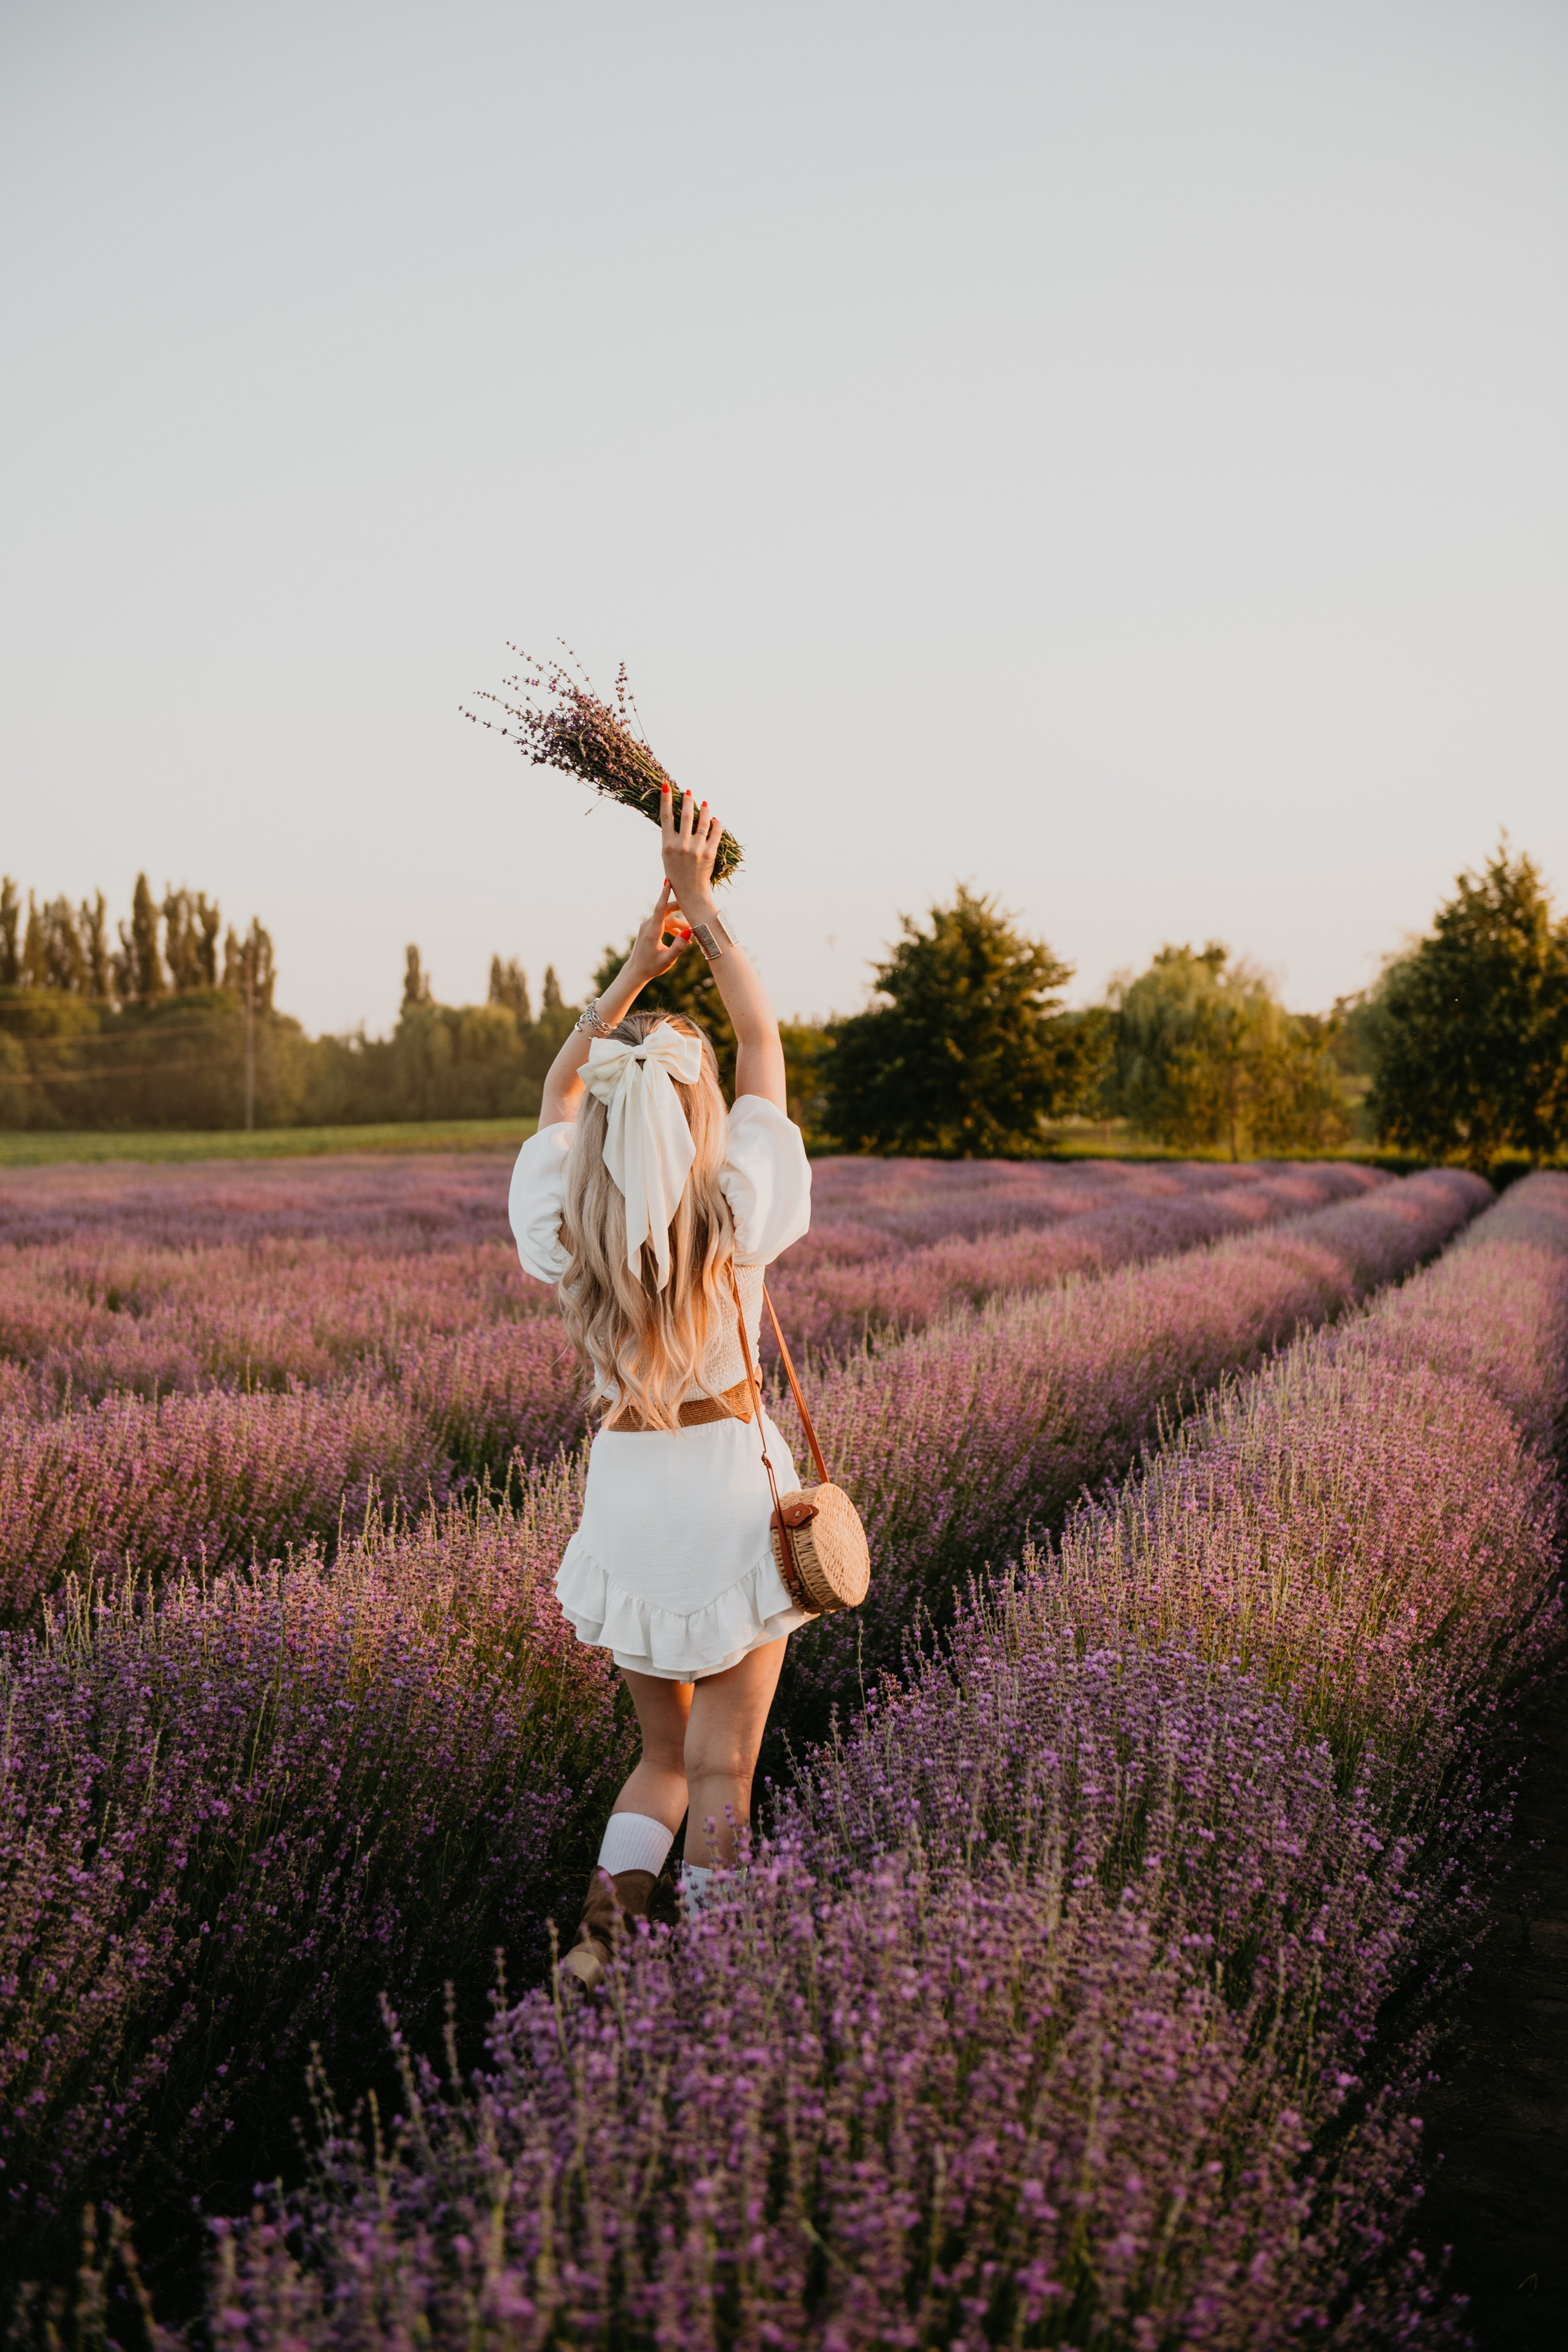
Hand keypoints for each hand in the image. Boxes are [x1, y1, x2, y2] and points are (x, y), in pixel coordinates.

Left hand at [624, 881, 692, 984]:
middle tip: (694, 905)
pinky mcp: (649, 929)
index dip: (665, 894)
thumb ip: (679, 946)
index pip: (660, 909)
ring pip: (667, 919)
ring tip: (692, 933)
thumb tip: (689, 931)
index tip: (668, 881)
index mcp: (652, 931)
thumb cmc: (651, 967)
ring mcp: (648, 926)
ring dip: (680, 924)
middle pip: (666, 910)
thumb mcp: (668, 959)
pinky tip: (683, 938)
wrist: (636, 971)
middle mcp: (648, 925)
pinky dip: (674, 929)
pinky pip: (664, 924)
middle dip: (681, 908)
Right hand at [660, 781, 721, 912]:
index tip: (666, 786)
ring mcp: (696, 849)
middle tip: (689, 793)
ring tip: (704, 803)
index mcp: (667, 845)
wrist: (690, 891)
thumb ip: (670, 837)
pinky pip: (715, 832)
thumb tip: (675, 815)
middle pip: (685, 815)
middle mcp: (681, 845)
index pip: (666, 817)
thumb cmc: (676, 872)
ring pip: (702, 821)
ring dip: (704, 810)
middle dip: (687, 801)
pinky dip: (716, 823)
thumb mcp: (666, 855)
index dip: (666, 800)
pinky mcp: (709, 853)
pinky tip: (715, 819)